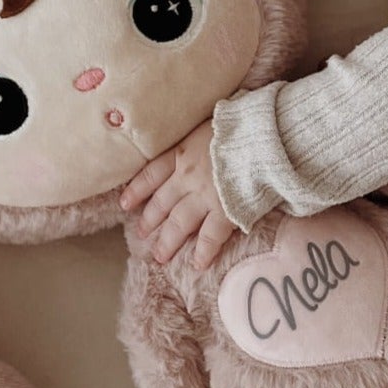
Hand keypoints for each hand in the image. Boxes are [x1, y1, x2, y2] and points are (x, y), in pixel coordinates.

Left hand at [120, 119, 236, 267]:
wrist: (262, 137)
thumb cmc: (243, 124)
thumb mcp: (213, 123)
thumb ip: (204, 137)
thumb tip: (207, 140)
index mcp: (184, 152)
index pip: (152, 173)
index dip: (137, 189)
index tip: (125, 203)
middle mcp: (187, 176)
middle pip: (162, 203)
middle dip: (150, 220)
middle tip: (141, 234)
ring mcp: (205, 196)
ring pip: (179, 223)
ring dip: (168, 241)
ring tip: (160, 256)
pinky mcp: (225, 211)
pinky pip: (210, 237)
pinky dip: (203, 252)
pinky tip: (197, 264)